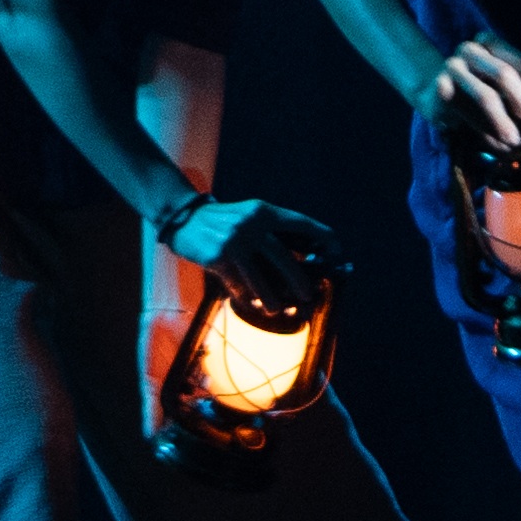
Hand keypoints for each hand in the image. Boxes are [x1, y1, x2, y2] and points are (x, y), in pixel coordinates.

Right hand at [162, 193, 340, 306]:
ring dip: (272, 300)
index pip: (306, 226)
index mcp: (266, 212)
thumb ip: (277, 233)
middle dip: (300, 283)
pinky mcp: (218, 258)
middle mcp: (253, 224)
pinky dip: (246, 298)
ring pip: (263, 281)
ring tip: (275, 308)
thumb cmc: (225, 222)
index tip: (337, 261)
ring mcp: (235, 242)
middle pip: (287, 260)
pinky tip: (249, 302)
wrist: (183, 218)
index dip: (326, 244)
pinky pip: (239, 286)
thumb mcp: (253, 217)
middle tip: (307, 296)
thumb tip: (310, 259)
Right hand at [425, 37, 520, 156]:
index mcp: (490, 41)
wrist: (435, 92)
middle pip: (504, 74)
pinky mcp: (440, 88)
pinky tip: (498, 147)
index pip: (520, 60)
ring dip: (505, 123)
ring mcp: (453, 67)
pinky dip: (485, 133)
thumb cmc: (478, 84)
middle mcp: (471, 49)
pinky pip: (466, 114)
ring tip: (517, 142)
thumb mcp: (504, 77)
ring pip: (485, 96)